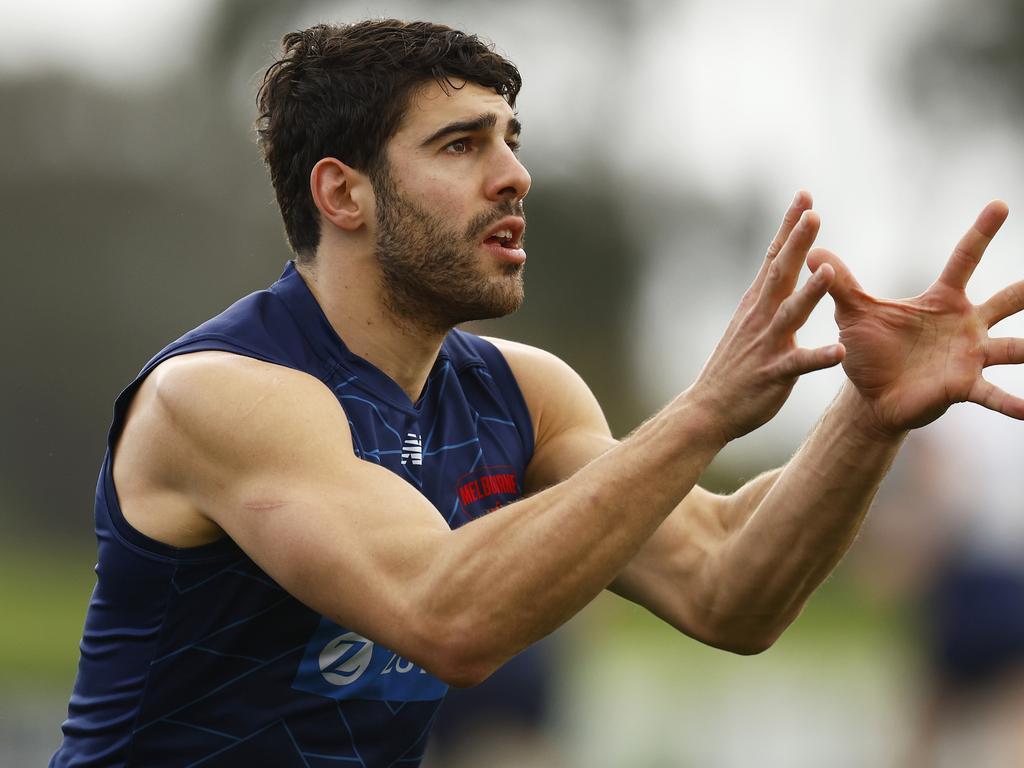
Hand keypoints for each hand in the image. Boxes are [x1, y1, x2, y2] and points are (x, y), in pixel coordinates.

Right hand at [691, 192, 844, 441]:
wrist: (708, 408)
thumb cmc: (735, 366)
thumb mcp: (750, 323)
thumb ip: (769, 297)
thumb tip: (782, 268)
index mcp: (757, 303)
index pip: (774, 256)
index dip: (788, 226)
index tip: (804, 195)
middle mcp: (760, 317)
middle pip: (780, 274)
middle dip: (797, 243)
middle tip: (813, 213)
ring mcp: (765, 345)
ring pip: (789, 315)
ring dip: (809, 294)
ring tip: (828, 271)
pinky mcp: (772, 374)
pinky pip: (798, 365)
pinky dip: (818, 358)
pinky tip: (840, 352)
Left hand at [808, 201, 1023, 435]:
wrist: (867, 396)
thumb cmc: (867, 350)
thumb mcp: (852, 313)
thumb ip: (838, 283)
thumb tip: (812, 251)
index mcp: (942, 301)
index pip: (965, 259)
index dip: (982, 233)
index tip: (1000, 205)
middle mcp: (966, 324)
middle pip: (1008, 299)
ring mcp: (970, 356)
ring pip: (1013, 347)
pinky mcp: (963, 386)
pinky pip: (992, 394)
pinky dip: (1011, 402)